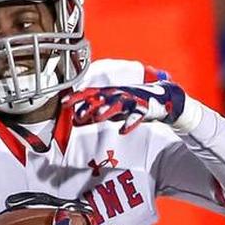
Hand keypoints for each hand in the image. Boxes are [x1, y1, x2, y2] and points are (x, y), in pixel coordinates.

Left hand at [68, 81, 186, 134]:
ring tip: (98, 117)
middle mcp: (118, 94)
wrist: (161, 100)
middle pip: (101, 98)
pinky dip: (129, 123)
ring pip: (117, 104)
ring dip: (107, 110)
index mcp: (108, 93)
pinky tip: (123, 131)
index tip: (63, 103)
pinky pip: (136, 116)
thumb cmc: (131, 105)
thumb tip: (74, 120)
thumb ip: (93, 115)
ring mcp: (131, 100)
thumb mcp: (110, 109)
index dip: (76, 97)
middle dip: (89, 105)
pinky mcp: (144, 108)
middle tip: (78, 114)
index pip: (89, 93)